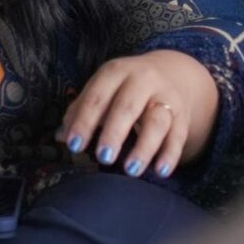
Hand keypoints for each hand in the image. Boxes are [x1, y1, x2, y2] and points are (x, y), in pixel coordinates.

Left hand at [56, 50, 219, 180]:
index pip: (96, 97)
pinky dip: (170, 154)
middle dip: (114, 133)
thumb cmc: (122, 89)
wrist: (169, 73)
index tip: (74, 145)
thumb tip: (61, 136)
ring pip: (157, 122)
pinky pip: (178, 135)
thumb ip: (80, 112)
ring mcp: (165, 97)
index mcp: (115, 72)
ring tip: (131, 170)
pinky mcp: (182, 115)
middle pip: (127, 107)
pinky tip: (160, 171)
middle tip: (103, 158)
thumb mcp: (101, 90)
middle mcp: (142, 80)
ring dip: (144, 147)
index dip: (84, 121)